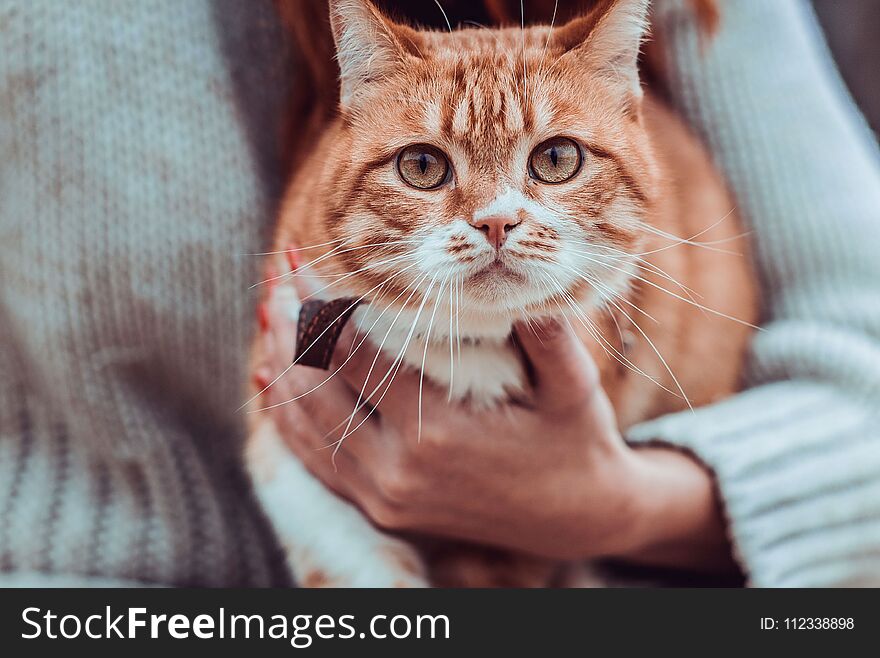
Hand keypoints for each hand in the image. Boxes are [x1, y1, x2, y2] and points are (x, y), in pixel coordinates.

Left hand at [255, 278, 732, 568]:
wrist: (579, 519)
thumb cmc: (576, 443)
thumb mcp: (573, 383)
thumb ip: (543, 326)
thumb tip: (516, 253)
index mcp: (436, 431)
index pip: (350, 354)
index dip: (318, 303)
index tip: (300, 260)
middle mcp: (396, 470)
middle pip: (311, 386)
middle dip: (288, 325)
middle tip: (276, 275)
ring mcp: (382, 496)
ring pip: (302, 424)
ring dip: (279, 365)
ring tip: (270, 312)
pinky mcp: (379, 509)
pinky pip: (313, 460)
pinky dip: (285, 417)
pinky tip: (270, 380)